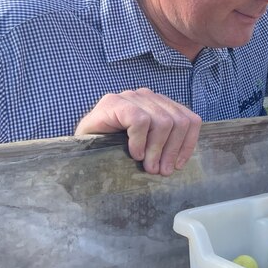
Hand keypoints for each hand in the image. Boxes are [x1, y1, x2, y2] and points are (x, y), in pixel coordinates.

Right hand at [75, 88, 201, 175]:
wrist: (77, 148)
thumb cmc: (112, 149)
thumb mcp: (146, 147)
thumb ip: (165, 145)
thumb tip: (181, 161)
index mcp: (160, 105)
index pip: (190, 119)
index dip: (188, 143)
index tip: (178, 165)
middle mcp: (147, 97)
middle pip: (179, 121)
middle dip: (172, 150)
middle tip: (160, 171)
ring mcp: (130, 97)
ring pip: (162, 122)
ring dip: (157, 149)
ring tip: (148, 166)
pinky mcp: (113, 102)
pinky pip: (139, 121)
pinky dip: (139, 141)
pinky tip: (134, 154)